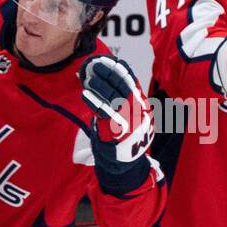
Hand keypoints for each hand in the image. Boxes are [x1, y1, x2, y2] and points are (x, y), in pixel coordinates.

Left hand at [81, 54, 152, 196]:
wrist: (125, 166)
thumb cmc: (121, 139)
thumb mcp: (126, 117)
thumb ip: (118, 101)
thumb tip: (100, 82)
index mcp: (141, 104)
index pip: (131, 81)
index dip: (119, 69)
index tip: (108, 60)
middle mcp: (138, 110)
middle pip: (123, 86)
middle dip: (109, 73)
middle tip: (95, 64)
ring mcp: (130, 121)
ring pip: (114, 97)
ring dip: (100, 85)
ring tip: (88, 76)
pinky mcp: (118, 132)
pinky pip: (105, 114)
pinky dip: (95, 102)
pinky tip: (85, 94)